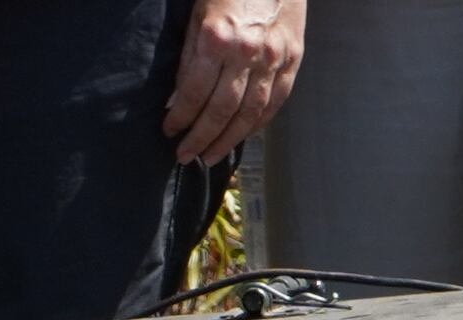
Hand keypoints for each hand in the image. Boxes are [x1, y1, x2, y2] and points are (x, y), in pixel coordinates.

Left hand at [164, 0, 301, 162]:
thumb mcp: (197, 19)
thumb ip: (188, 61)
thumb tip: (176, 102)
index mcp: (217, 40)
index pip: (193, 94)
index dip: (179, 118)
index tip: (169, 132)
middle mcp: (247, 52)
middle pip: (222, 111)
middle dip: (200, 139)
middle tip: (185, 156)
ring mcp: (274, 56)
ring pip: (250, 113)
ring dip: (228, 140)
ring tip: (210, 156)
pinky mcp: (293, 57)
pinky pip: (276, 101)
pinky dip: (257, 124)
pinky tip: (241, 136)